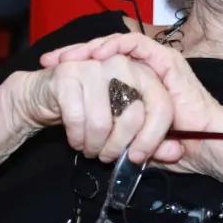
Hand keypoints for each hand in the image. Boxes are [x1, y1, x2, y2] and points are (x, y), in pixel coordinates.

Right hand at [4, 51, 181, 164]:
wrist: (45, 95)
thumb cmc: (94, 111)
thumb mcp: (129, 129)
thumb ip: (155, 140)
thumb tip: (176, 151)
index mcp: (145, 74)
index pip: (162, 107)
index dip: (152, 139)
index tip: (136, 157)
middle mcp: (124, 64)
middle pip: (133, 116)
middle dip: (118, 147)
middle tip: (107, 157)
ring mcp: (96, 66)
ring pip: (103, 122)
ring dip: (94, 145)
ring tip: (90, 148)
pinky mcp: (69, 73)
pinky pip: (77, 119)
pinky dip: (76, 138)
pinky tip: (76, 139)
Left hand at [41, 32, 222, 174]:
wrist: (207, 148)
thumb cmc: (175, 148)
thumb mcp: (132, 139)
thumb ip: (113, 132)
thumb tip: (89, 137)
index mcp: (136, 85)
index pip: (102, 68)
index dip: (76, 67)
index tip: (50, 73)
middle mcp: (145, 70)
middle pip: (105, 52)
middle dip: (75, 54)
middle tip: (51, 61)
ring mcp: (157, 63)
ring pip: (118, 44)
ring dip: (91, 47)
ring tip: (69, 57)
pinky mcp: (167, 61)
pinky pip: (136, 44)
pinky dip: (115, 45)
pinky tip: (96, 54)